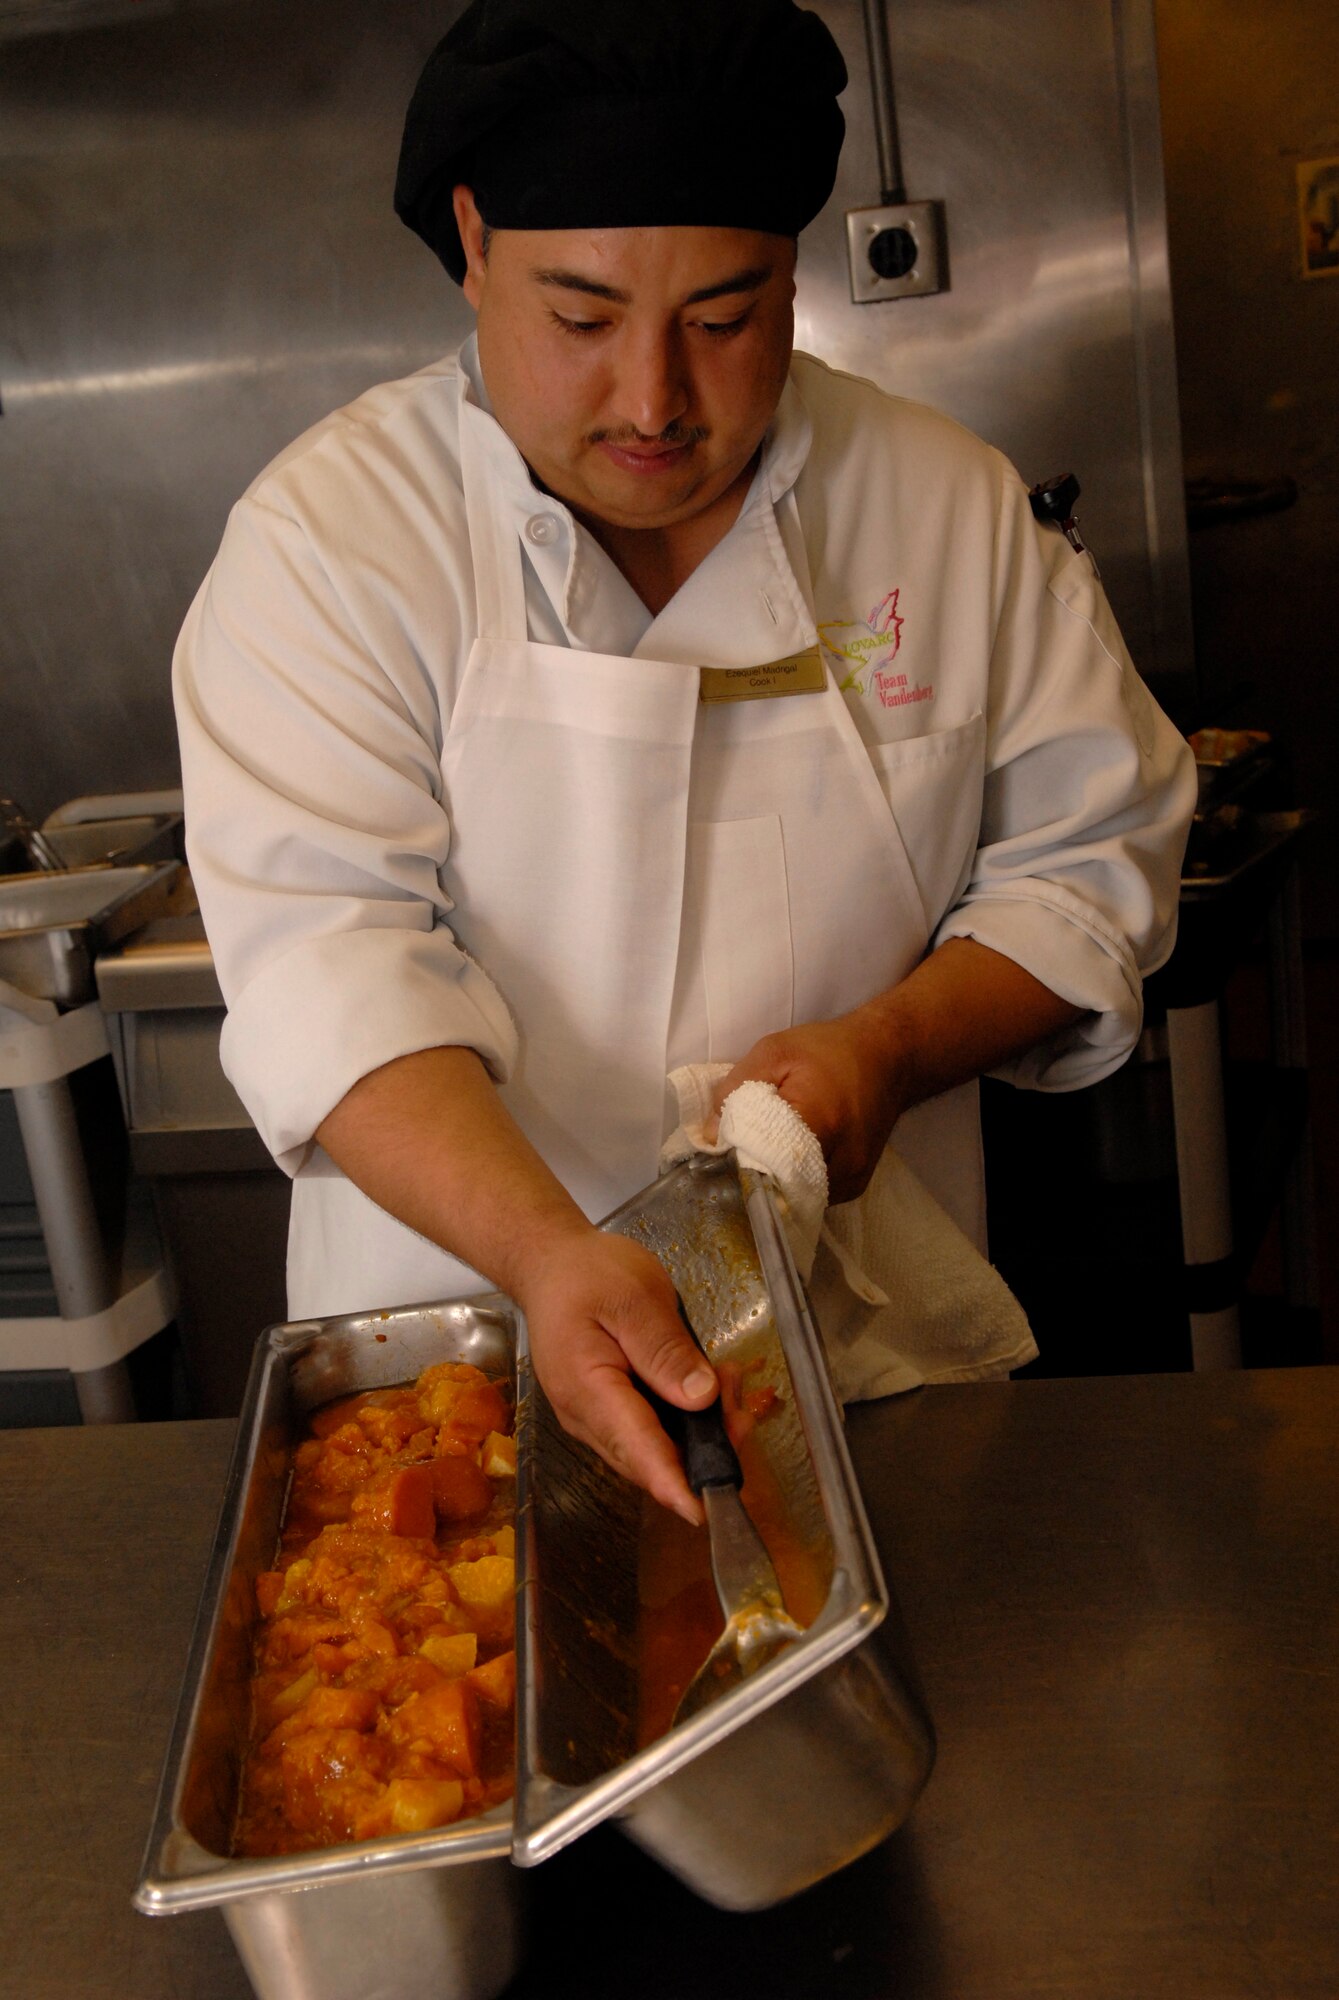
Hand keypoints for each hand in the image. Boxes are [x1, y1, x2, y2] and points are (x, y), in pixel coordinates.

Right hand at [513, 1227, 717, 1524]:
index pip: (635, 1446)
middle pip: (647, 1456)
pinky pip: (645, 1432)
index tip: (702, 1510)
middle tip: (742, 1408)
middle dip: (701, 1449)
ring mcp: (591, 1419)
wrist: (548, 1267)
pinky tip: (705, 1387)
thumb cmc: (586, 1275)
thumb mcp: (634, 1298)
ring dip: (695, 1432)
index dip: (672, 1482)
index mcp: (586, 1387)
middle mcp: (584, 1417)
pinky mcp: (603, 1413)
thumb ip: (666, 1350)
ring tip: (729, 1386)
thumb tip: (700, 1398)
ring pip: (649, 1448)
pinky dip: (680, 1420)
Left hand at [710, 1009, 905, 1203]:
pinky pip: (812, 1194)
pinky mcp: (855, 1186)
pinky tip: (788, 1159)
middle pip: (779, 1187)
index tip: (716, 1156)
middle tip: (733, 1158)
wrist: (890, 1057)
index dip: (734, 1163)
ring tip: (761, 1155)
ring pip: (795, 1196)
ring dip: (774, 1181)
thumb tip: (709, 1135)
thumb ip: (736, 1088)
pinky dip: (794, 1181)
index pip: (763, 1163)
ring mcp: (851, 1179)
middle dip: (751, 1176)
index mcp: (820, 1122)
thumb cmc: (830, 1049)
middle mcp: (840, 1161)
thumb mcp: (775, 1051)